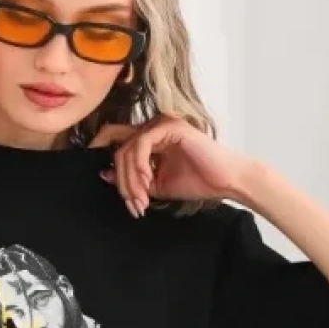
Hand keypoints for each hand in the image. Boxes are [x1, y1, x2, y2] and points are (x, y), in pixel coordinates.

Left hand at [88, 114, 254, 213]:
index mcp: (150, 138)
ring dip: (131, 179)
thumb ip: (133, 179)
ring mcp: (162, 124)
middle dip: (122, 181)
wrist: (225, 181)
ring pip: (128, 148)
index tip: (102, 178)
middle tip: (133, 203)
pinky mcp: (170, 126)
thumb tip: (105, 174)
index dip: (103, 154)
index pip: (116, 141)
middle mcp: (154, 127)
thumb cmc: (197, 181)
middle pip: (119, 149)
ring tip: (142, 198)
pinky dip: (139, 164)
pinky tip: (148, 180)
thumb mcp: (156, 185)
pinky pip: (142, 143)